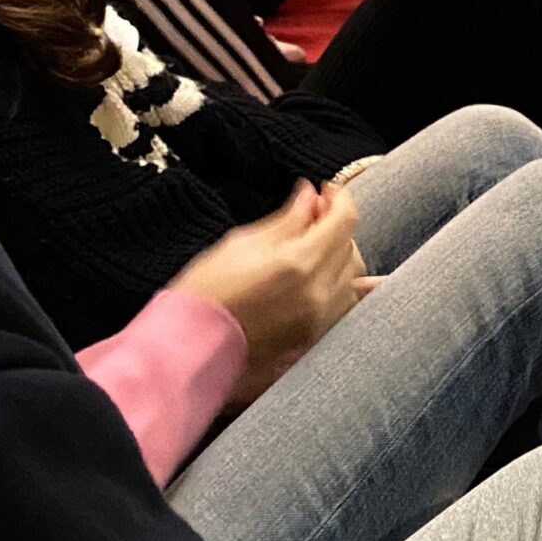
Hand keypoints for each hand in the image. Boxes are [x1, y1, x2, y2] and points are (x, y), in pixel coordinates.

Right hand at [167, 183, 365, 406]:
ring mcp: (319, 321)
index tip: (327, 189)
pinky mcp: (314, 341)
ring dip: (339, 256)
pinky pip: (348, 308)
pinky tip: (357, 281)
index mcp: (298, 263)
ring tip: (314, 248)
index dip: (339, 198)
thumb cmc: (202, 294)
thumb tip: (310, 195)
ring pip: (352, 276)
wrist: (184, 350)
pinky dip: (350, 288)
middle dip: (335, 226)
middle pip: (349, 247)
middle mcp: (317, 293)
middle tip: (314, 214)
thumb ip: (285, 220)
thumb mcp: (239, 244)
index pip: (343, 220)